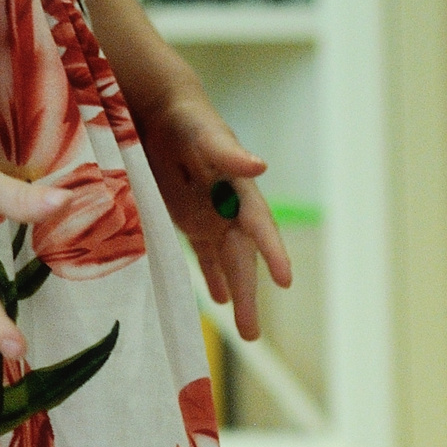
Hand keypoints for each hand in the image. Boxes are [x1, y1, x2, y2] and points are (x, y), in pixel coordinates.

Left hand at [134, 89, 291, 340]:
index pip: (260, 225)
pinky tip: (218, 300)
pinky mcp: (191, 220)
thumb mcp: (203, 133)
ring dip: (236, 296)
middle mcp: (230, 209)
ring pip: (228, 264)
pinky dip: (212, 277)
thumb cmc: (184, 118)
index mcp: (239, 190)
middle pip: (243, 258)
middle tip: (252, 335)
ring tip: (247, 333)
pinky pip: (205, 256)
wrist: (160, 111)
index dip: (273, 252)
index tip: (285, 281)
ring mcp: (212, 217)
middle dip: (249, 295)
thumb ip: (228, 151)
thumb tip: (259, 163)